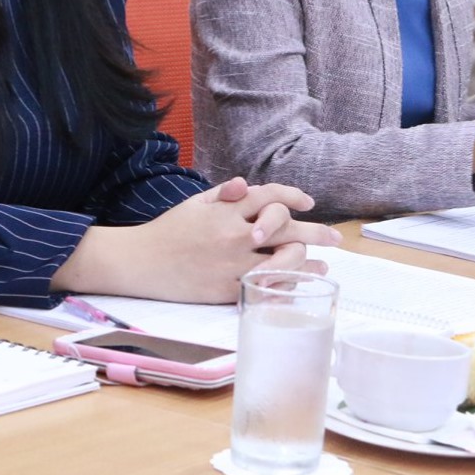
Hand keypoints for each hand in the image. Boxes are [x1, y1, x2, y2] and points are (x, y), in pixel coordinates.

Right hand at [53, 178, 339, 301]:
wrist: (139, 262)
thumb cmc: (168, 230)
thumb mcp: (195, 203)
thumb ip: (224, 195)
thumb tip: (246, 185)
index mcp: (226, 209)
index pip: (270, 197)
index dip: (293, 197)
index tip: (309, 203)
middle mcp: (234, 234)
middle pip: (285, 229)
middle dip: (315, 231)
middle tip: (335, 238)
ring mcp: (231, 264)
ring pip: (282, 260)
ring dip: (307, 260)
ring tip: (322, 263)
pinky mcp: (226, 289)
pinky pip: (264, 288)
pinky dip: (285, 285)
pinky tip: (298, 284)